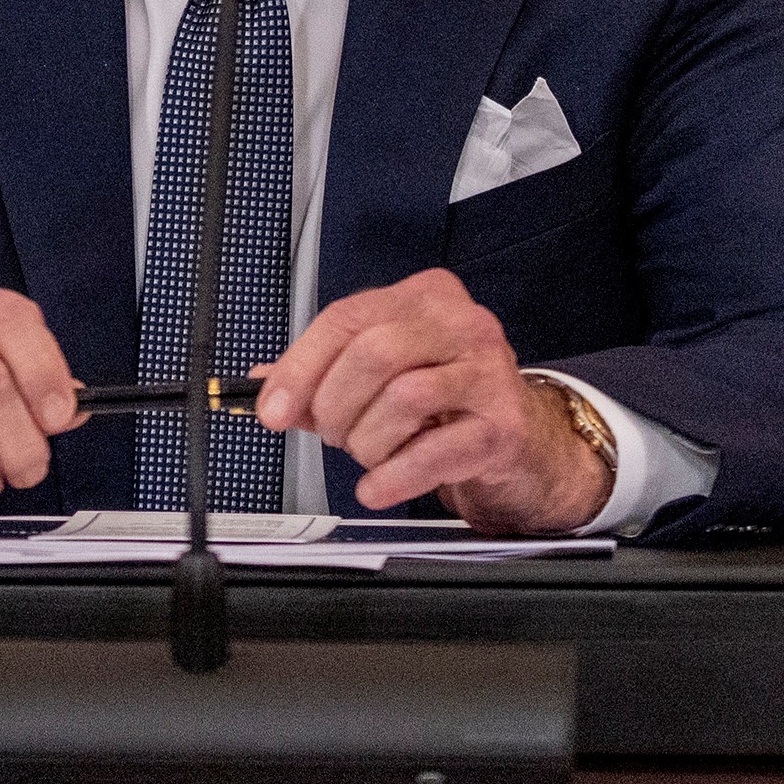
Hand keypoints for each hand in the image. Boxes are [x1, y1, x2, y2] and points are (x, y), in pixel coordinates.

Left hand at [251, 268, 608, 533]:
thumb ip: (323, 376)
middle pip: (374, 353)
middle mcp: (462, 323)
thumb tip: (263, 385)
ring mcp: (488, 372)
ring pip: (403, 398)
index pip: (347, 318)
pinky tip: (378, 486)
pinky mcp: (502, 426)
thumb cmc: (446, 401)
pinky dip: (393, 476)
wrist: (520, 441)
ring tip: (369, 455)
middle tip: (333, 434)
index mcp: (424, 297)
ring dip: (367, 441)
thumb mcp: (382, 376)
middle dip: (336, 406)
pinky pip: (434, 450)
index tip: (272, 409)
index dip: (301, 367)